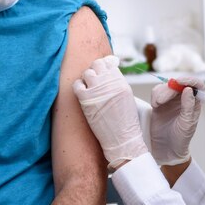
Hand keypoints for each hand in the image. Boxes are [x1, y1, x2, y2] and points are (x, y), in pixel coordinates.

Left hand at [72, 55, 148, 169]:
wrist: (122, 140)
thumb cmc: (126, 123)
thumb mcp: (127, 98)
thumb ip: (117, 84)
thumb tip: (106, 76)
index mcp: (121, 81)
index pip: (109, 64)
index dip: (104, 66)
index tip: (102, 71)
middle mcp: (110, 82)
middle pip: (97, 64)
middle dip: (95, 70)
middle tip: (94, 80)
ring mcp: (98, 89)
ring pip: (87, 73)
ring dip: (87, 78)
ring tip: (89, 88)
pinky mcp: (87, 99)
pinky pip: (77, 85)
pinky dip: (78, 86)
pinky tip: (82, 92)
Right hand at [150, 77, 203, 165]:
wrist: (166, 148)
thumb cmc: (181, 138)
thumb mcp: (187, 123)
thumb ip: (188, 106)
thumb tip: (189, 90)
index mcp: (195, 102)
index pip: (197, 85)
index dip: (190, 80)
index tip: (180, 82)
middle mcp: (183, 98)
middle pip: (179, 83)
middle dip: (170, 88)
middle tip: (164, 99)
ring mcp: (171, 100)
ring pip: (166, 86)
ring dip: (161, 93)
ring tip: (158, 105)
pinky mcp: (160, 102)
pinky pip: (157, 92)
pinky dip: (155, 96)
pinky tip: (155, 106)